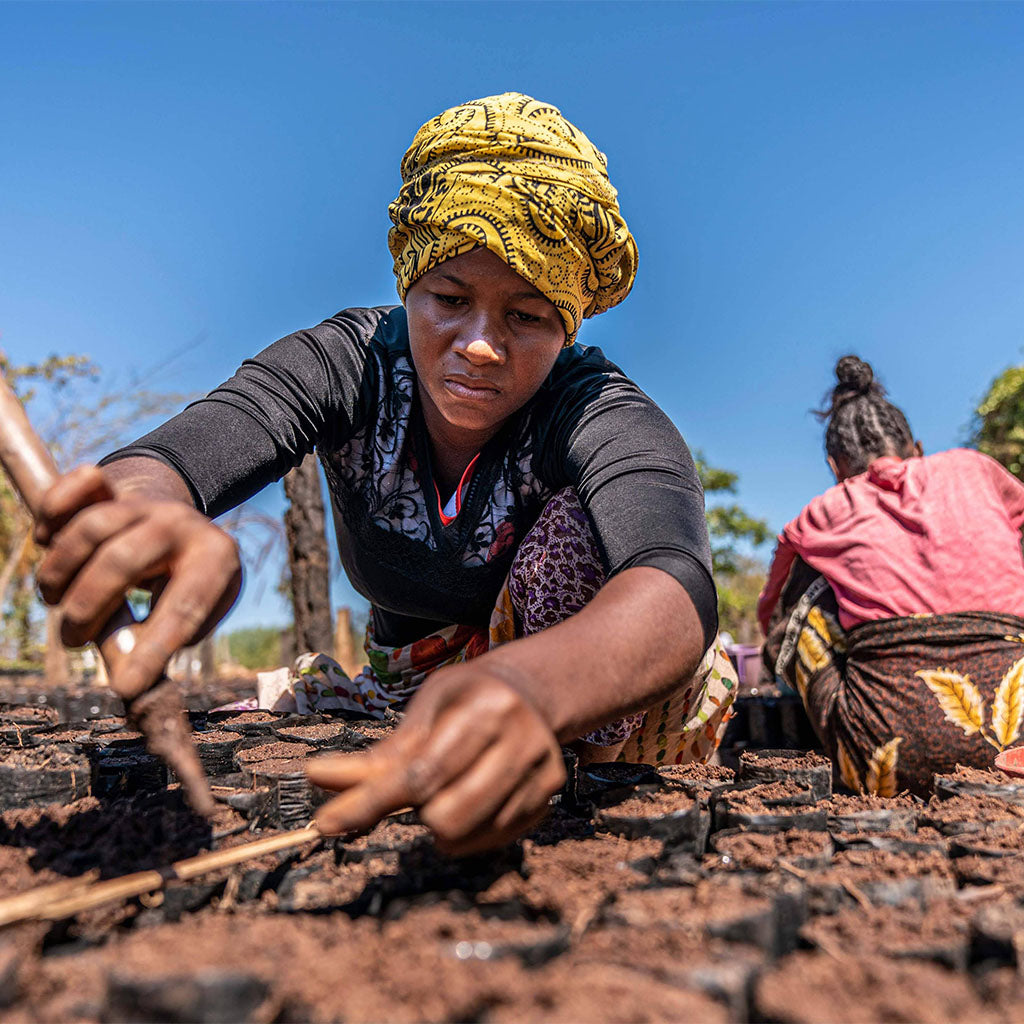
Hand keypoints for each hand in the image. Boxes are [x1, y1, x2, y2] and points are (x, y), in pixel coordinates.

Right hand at [34, 464, 241, 697]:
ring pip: (91, 528)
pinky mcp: (112, 488)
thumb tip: (127, 681)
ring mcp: (145, 502)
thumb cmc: (187, 586)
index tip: (126, 687)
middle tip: (74, 640)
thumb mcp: (193, 616)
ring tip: (55, 602)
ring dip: (61, 571)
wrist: (181, 525)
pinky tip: (45, 539)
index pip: (185, 607)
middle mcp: (181, 523)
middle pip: (122, 560)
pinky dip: (54, 510)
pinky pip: (78, 486)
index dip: (153, 649)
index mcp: (217, 558)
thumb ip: (161, 642)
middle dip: (88, 608)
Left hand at [306, 663, 566, 854]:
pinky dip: (468, 831)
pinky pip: (492, 840)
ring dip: (441, 824)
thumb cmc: (467, 697)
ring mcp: (541, 770)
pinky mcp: (550, 795)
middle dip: (418, 810)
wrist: (534, 690)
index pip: (421, 773)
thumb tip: (317, 779)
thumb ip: (381, 753)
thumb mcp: (426, 708)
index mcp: (485, 708)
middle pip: (445, 814)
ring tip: (447, 790)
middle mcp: (521, 739)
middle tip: (422, 785)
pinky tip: (471, 800)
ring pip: (467, 835)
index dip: (370, 803)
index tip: (325, 825)